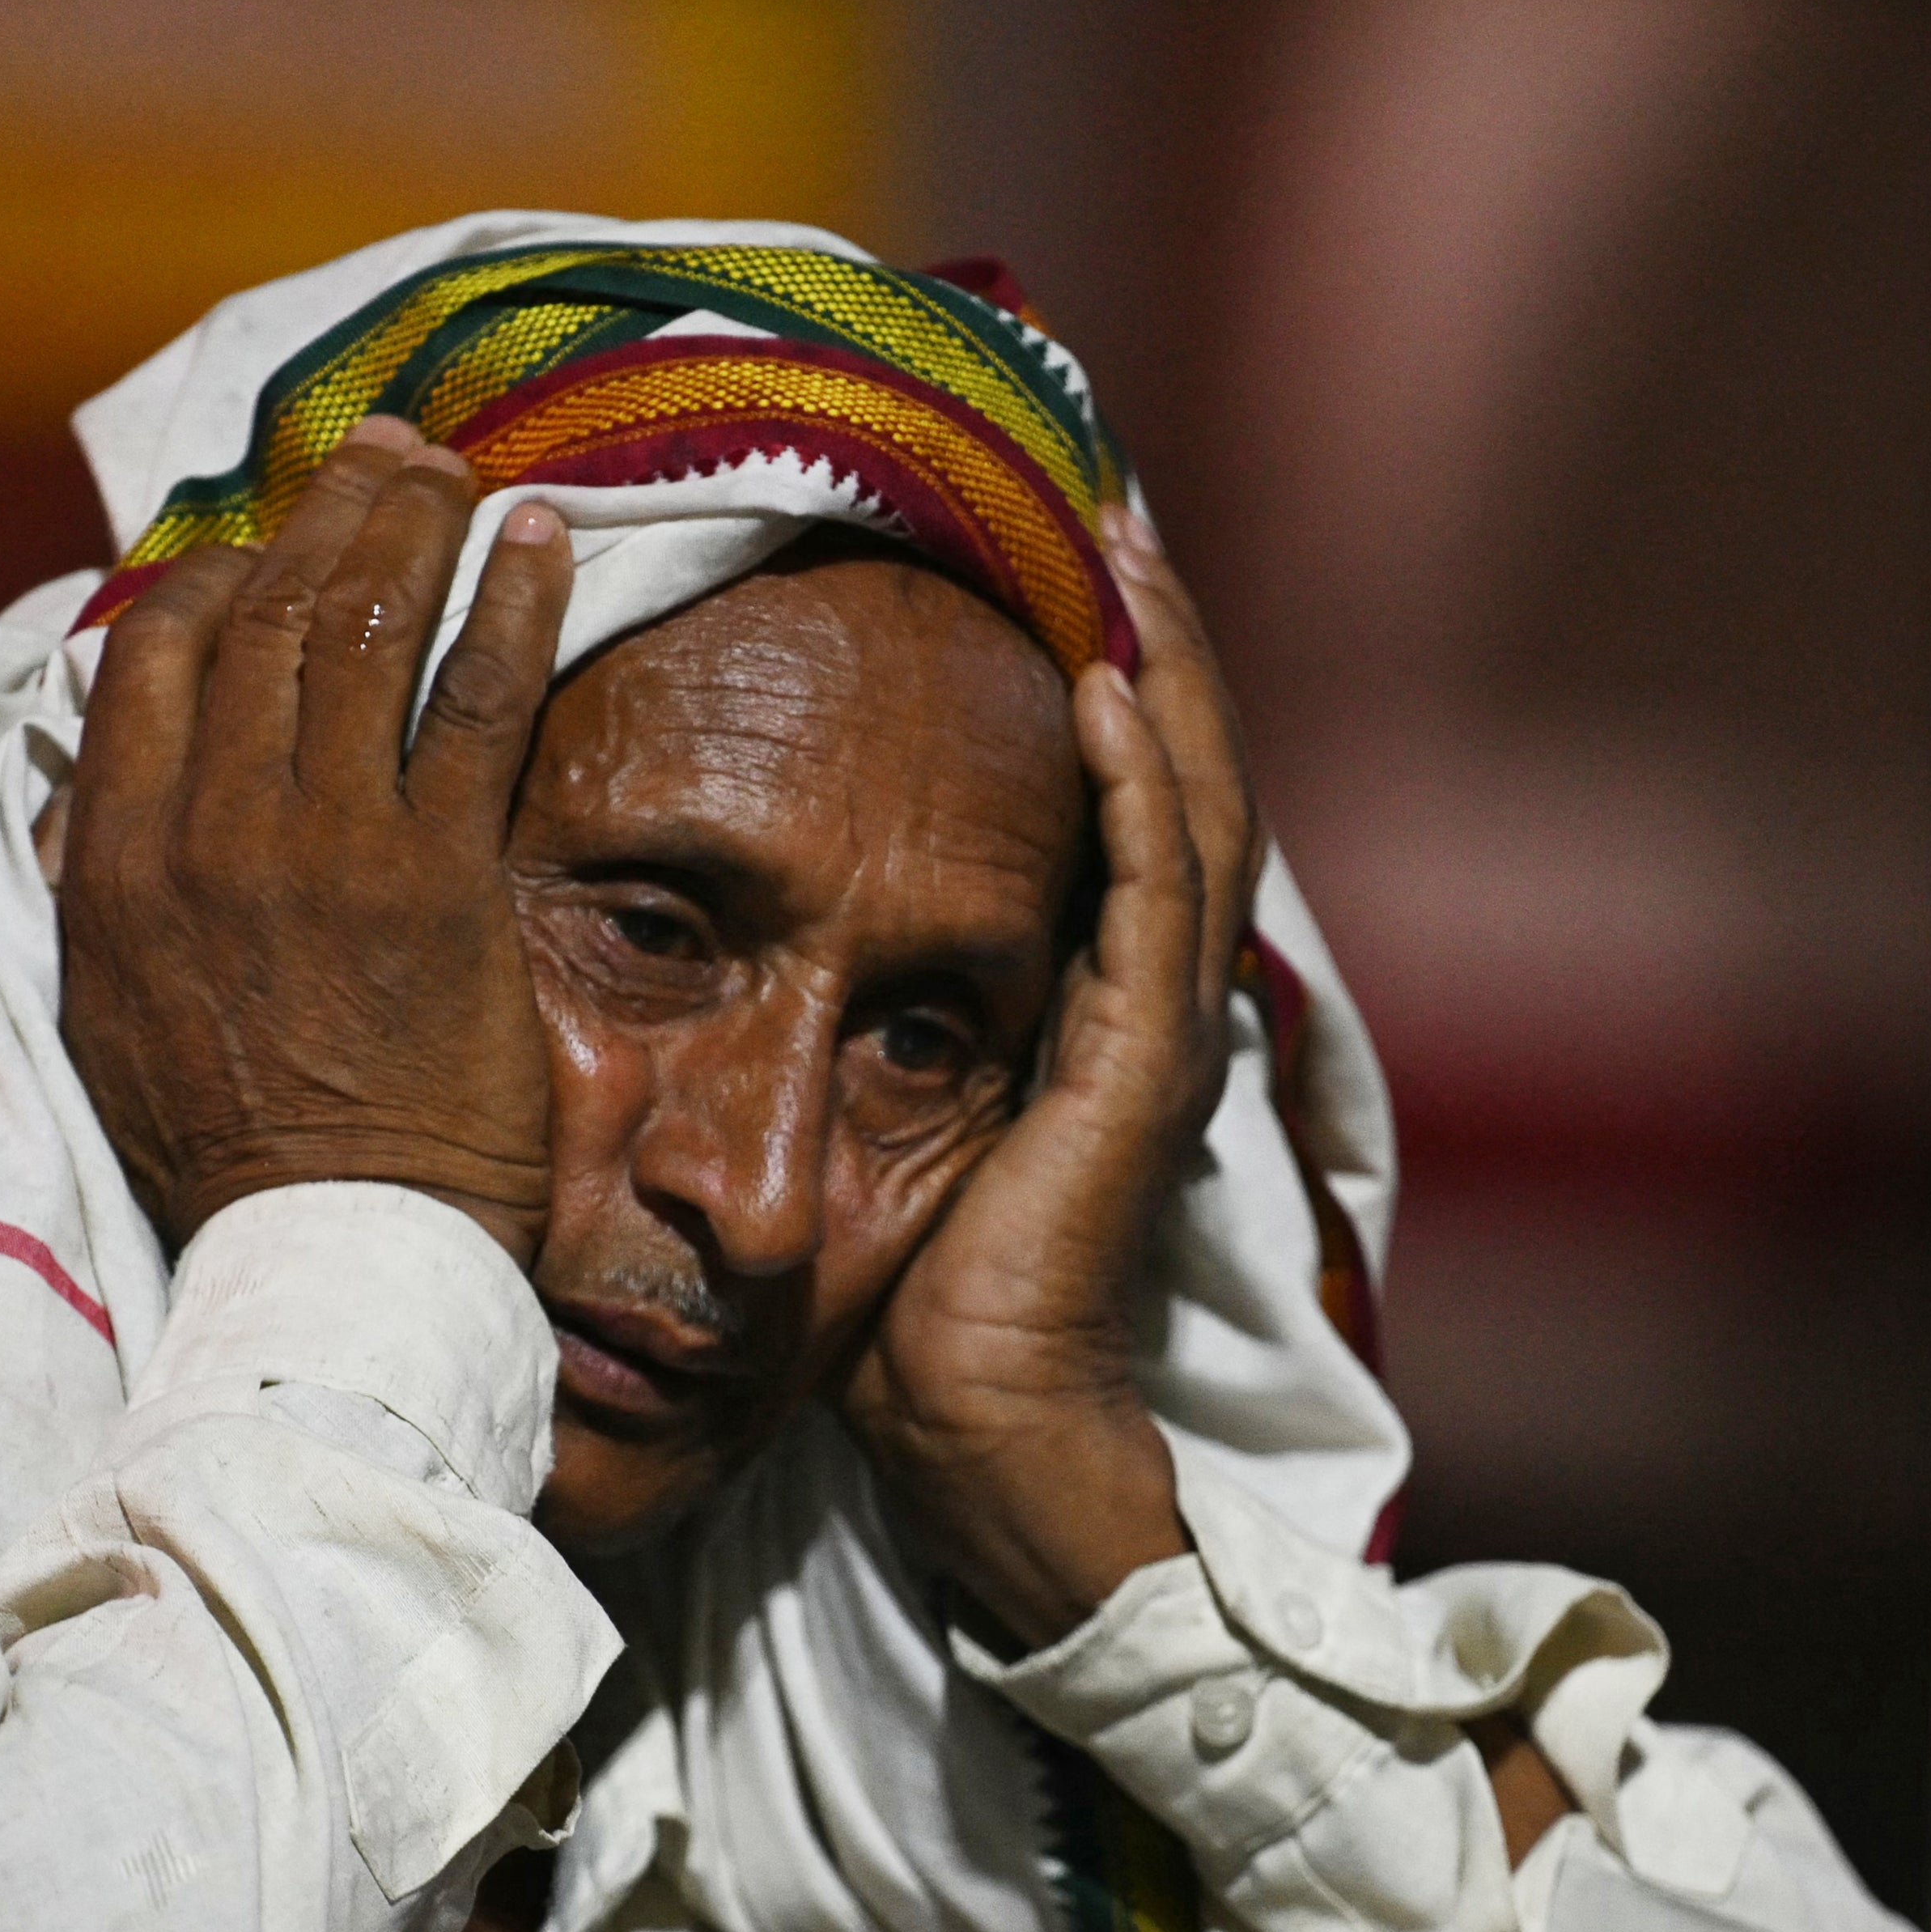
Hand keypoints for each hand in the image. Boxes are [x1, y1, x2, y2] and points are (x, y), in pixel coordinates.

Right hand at [59, 418, 574, 1264]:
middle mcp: (210, 830)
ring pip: (366, 626)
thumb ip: (95, 891)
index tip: (268, 553)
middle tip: (387, 460)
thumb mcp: (107, 1017)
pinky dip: (514, 601)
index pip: (154, 654)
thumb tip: (77, 803)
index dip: (218, 577)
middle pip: (266, 613)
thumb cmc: (229, 1155)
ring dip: (418, 526)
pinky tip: (542, 538)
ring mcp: (326, 845)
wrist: (330, 1254)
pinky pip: (480, 698)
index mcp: (116, 859)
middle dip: (333, 514)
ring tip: (457, 473)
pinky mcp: (439, 877)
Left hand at [843, 513, 1258, 1645]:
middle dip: (1155, 634)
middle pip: (1180, 775)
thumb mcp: (872, 1121)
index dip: (1112, 678)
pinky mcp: (1137, 1077)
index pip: (1123, 806)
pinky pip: (1155, 903)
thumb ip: (855, 1020)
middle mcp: (1143, 1005)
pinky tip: (1103, 695)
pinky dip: (1137, 791)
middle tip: (1113, 498)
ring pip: (1190, 811)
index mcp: (1091, 1006)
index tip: (1065, 560)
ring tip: (1124, 549)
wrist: (972, 1433)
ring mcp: (1155, 1037)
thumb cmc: (908, 1306)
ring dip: (1164, 673)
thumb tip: (740, 932)